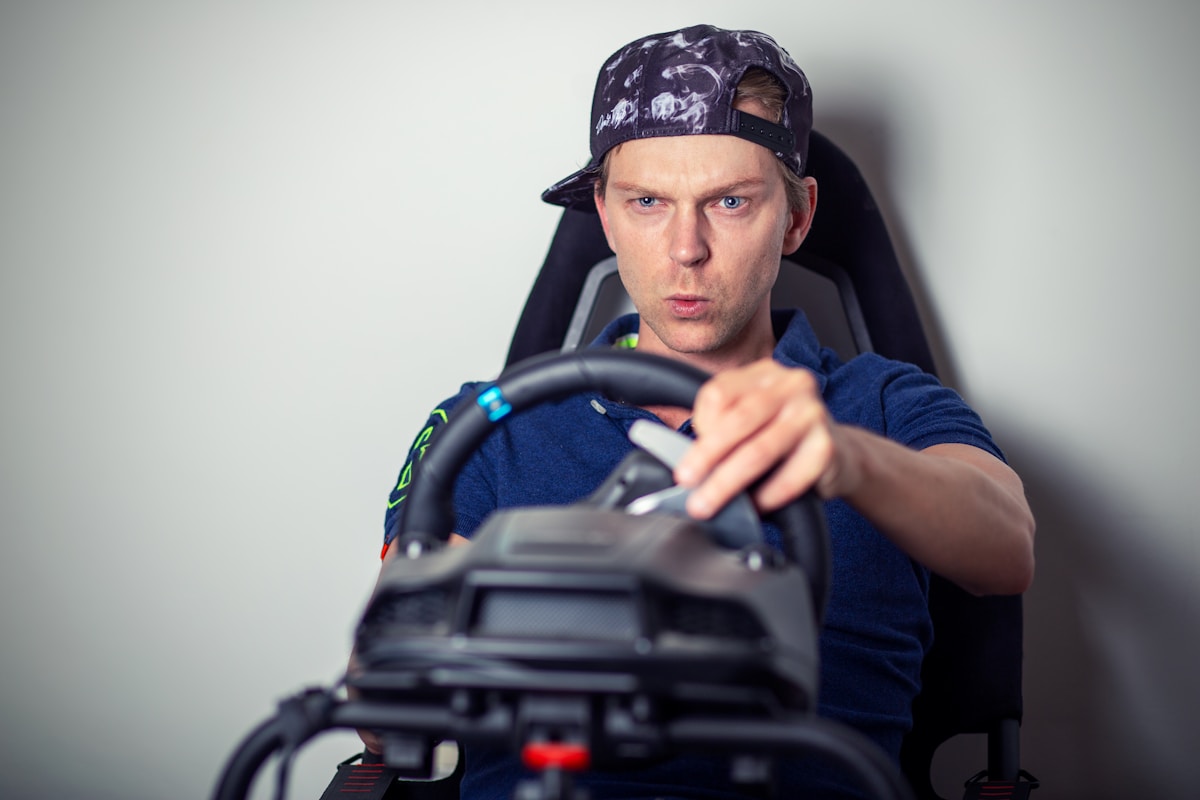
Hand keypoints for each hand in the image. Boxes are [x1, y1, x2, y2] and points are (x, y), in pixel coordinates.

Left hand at [674, 360, 855, 517]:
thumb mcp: (750, 420)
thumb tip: (690, 463)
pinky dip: (766, 496)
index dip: (700, 425)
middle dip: (706, 456)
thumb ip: (721, 426)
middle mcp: (791, 385)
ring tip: (708, 502)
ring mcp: (812, 413)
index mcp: (764, 373)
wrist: (839, 454)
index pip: (720, 393)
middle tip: (686, 482)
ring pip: (760, 450)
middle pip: (738, 420)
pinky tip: (753, 507)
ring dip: (728, 482)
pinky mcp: (827, 447)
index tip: (686, 456)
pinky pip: (789, 477)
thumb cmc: (782, 437)